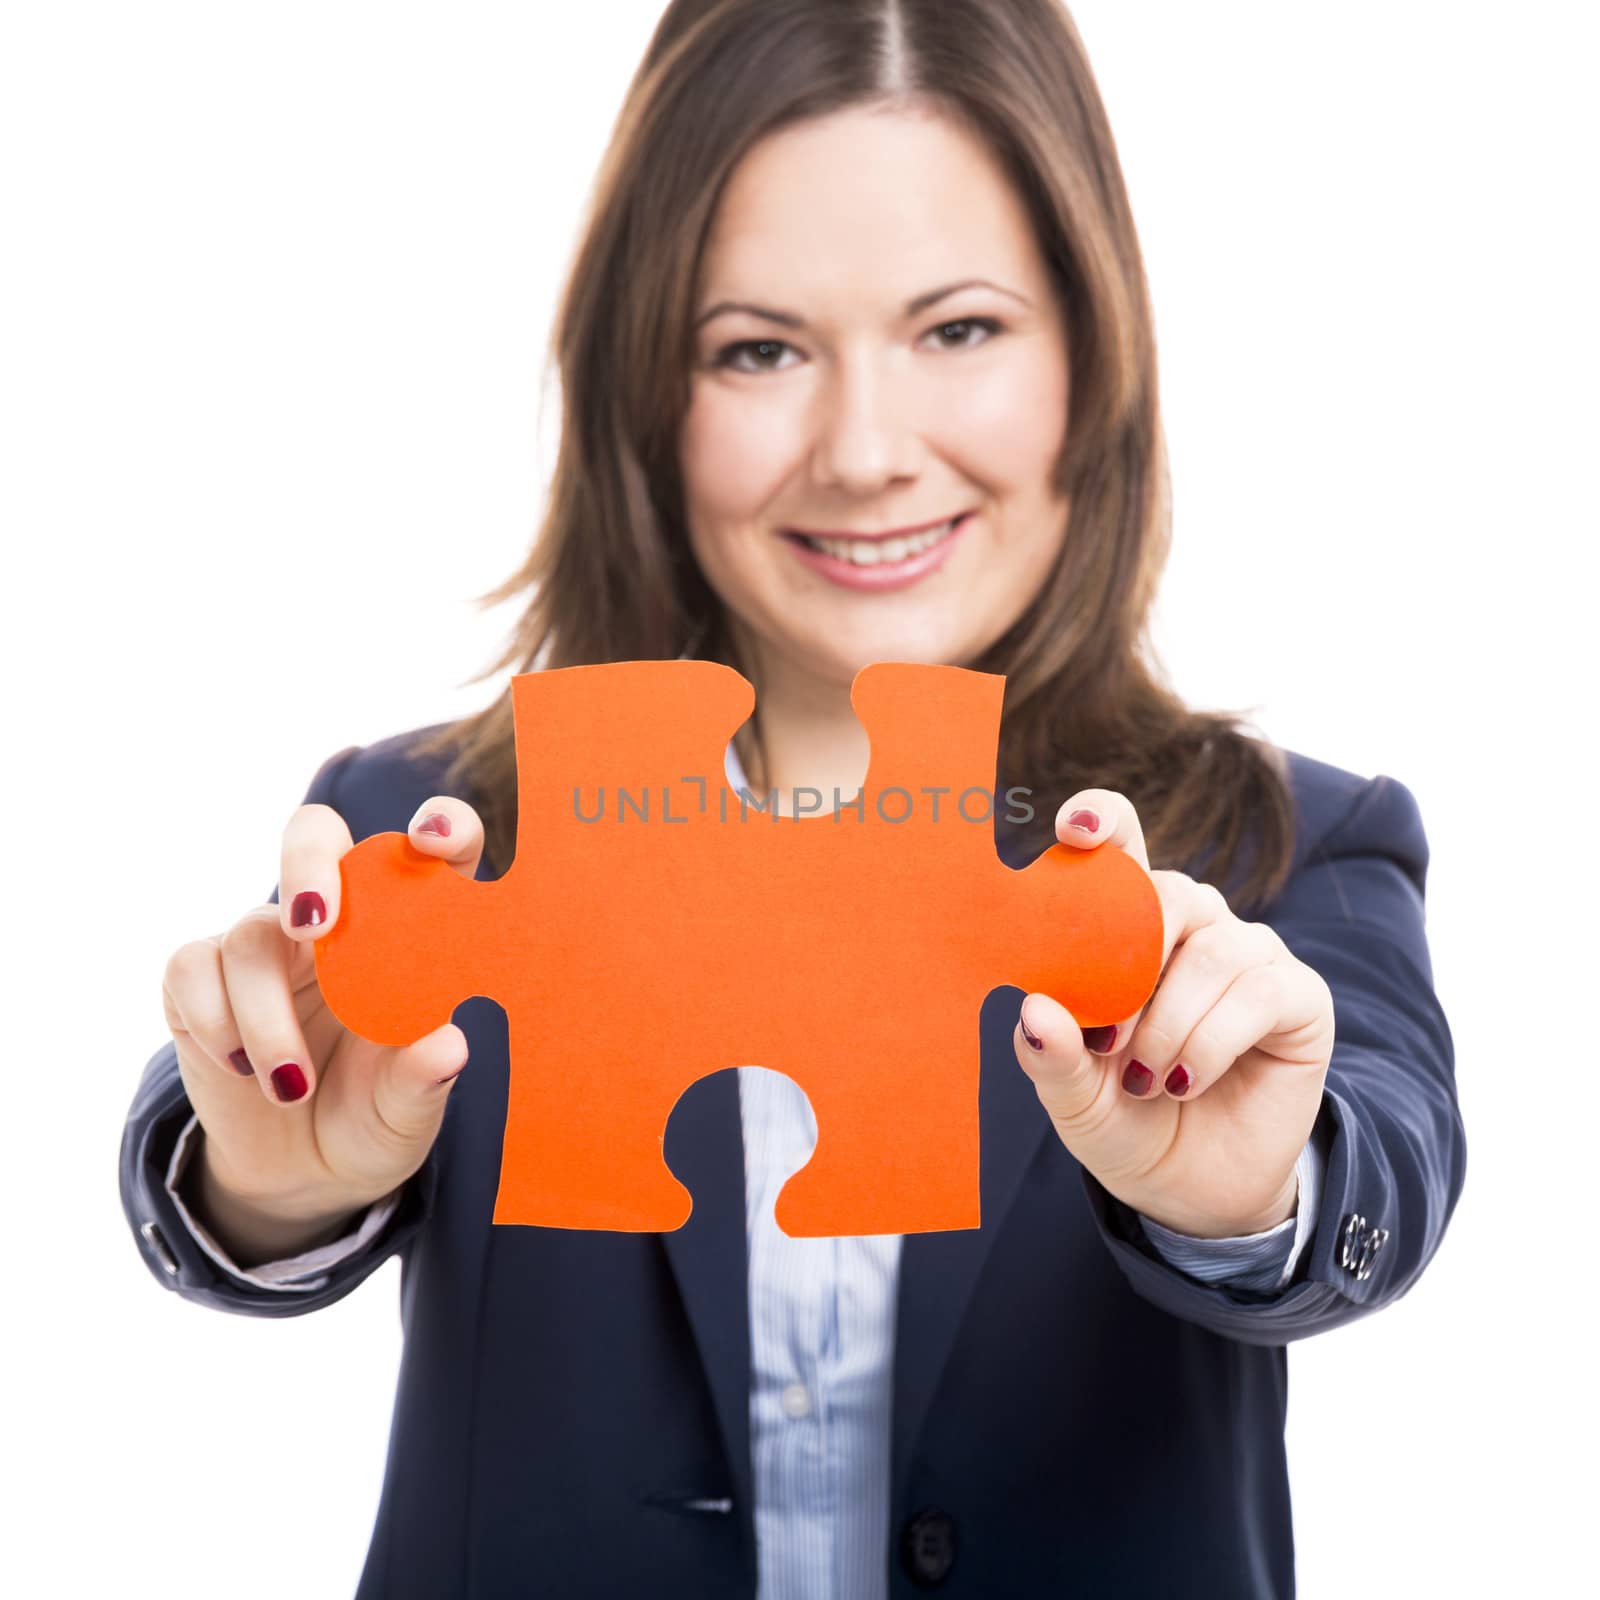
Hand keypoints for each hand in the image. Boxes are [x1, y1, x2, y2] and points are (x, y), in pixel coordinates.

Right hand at [161, 794, 485, 1230]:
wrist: (304, 1172)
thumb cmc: (375, 1118)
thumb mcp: (408, 1111)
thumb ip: (423, 1078)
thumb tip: (448, 1046)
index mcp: (408, 929)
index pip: (431, 852)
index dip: (442, 826)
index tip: (435, 839)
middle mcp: (338, 918)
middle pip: (315, 836)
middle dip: (310, 863)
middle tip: (315, 926)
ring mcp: (269, 942)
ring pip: (253, 932)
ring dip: (267, 1015)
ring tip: (292, 1086)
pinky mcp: (204, 977)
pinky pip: (193, 965)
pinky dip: (215, 1020)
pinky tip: (243, 1068)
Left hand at [1013, 790, 1332, 1238]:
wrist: (1192, 1190)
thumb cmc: (1125, 1121)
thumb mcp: (1074, 1098)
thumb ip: (1052, 1056)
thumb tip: (1033, 1010)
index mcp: (1127, 926)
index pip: (1121, 844)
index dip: (1103, 821)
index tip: (1075, 831)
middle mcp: (1192, 924)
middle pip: (1164, 891)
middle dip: (1127, 962)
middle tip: (1103, 1036)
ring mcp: (1248, 954)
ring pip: (1208, 951)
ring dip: (1167, 1024)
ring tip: (1145, 1080)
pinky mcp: (1298, 995)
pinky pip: (1257, 993)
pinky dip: (1210, 1043)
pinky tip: (1185, 1081)